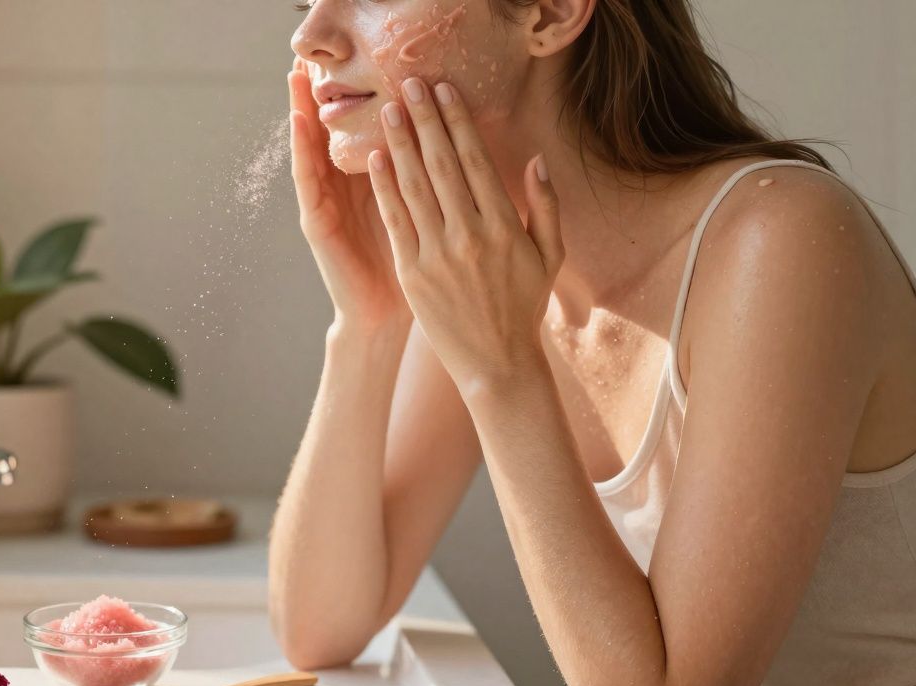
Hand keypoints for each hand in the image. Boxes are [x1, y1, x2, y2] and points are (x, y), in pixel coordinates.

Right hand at [288, 57, 409, 329]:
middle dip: (325, 92)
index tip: (362, 57)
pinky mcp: (319, 223)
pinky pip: (309, 181)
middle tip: (317, 52)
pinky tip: (299, 123)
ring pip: (313, 147)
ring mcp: (328, 203)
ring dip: (303, 111)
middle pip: (331, 130)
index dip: (360, 94)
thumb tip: (452, 139)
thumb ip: (429, 178)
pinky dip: (303, 151)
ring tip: (298, 76)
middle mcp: (345, 187)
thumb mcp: (424, 215)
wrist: (387, 313)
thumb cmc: (414, 268)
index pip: (363, 128)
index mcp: (372, 181)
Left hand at [366, 77, 562, 388]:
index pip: (475, 161)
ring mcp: (437, 254)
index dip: (458, 122)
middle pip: (442, 164)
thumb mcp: (549, 256)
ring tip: (388, 111)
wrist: (495, 363)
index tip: (445, 92)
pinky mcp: (411, 273)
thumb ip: (545, 207)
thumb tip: (535, 161)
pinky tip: (374, 159)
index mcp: (504, 226)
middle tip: (410, 85)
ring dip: (400, 143)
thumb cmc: (523, 307)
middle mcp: (469, 235)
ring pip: (415, 186)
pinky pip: (395, 221)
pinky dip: (384, 187)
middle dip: (425, 120)